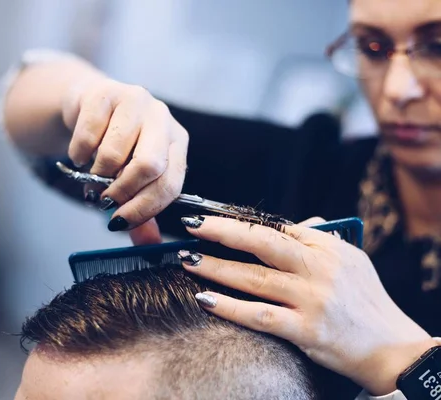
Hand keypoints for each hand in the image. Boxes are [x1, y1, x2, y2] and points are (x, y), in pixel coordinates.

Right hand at [62, 78, 188, 242]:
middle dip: (122, 191)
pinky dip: (79, 155)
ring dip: (96, 174)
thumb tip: (149, 246)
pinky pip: (88, 136)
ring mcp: (136, 100)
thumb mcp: (133, 178)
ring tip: (92, 175)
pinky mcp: (105, 92)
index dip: (144, 209)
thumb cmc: (116, 146)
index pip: (171, 184)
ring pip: (114, 153)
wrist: (88, 105)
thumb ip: (142, 212)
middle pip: (149, 166)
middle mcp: (162, 118)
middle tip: (105, 199)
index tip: (118, 221)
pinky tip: (80, 155)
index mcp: (176, 142)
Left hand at [179, 215, 436, 394]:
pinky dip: (230, 307)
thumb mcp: (352, 260)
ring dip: (216, 268)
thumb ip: (319, 239)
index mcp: (328, 248)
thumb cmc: (369, 302)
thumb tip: (291, 224)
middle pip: (263, 244)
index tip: (213, 220)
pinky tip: (205, 299)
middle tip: (193, 225)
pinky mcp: (306, 329)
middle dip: (223, 232)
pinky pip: (259, 315)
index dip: (242, 224)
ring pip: (254, 278)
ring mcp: (312, 299)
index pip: (278, 228)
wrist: (392, 348)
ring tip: (188, 260)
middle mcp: (319, 269)